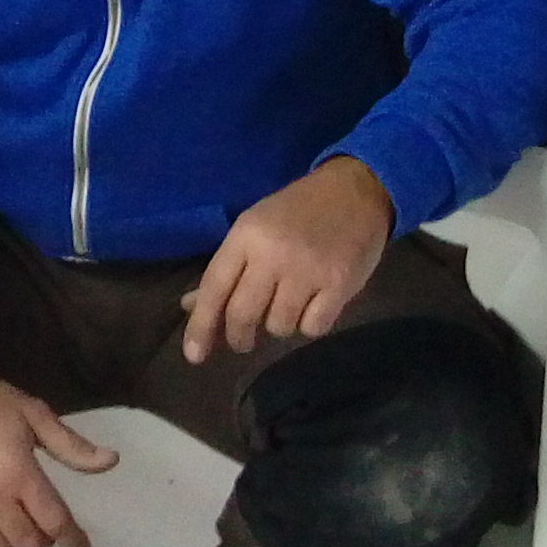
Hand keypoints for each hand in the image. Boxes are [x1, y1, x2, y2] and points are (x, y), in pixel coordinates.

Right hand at [0, 355, 117, 546]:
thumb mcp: (35, 415)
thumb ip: (72, 446)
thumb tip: (112, 461)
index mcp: (19, 473)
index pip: (54, 521)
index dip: (73, 539)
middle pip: (28, 543)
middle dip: (43, 537)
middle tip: (43, 519)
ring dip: (14, 538)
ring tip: (15, 516)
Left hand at [181, 157, 392, 364]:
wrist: (355, 190)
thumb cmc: (297, 211)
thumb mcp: (254, 229)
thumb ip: (226, 270)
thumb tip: (191, 308)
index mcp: (246, 235)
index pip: (214, 288)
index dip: (201, 325)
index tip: (194, 356)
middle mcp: (273, 253)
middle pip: (242, 315)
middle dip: (238, 338)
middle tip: (243, 341)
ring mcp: (308, 270)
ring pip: (278, 326)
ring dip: (279, 325)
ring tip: (289, 304)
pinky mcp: (339, 284)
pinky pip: (312, 328)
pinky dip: (309, 324)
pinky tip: (314, 304)